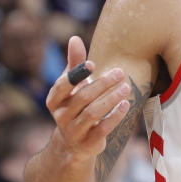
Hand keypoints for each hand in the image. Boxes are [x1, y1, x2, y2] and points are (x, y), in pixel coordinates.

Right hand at [44, 36, 130, 159]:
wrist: (75, 142)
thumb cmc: (76, 105)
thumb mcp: (74, 86)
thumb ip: (74, 63)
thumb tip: (74, 38)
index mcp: (54, 100)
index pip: (62, 86)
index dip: (76, 75)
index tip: (92, 64)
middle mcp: (60, 117)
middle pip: (82, 98)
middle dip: (102, 84)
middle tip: (120, 72)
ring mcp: (73, 131)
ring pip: (92, 113)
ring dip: (111, 99)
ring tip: (126, 87)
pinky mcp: (88, 143)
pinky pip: (102, 129)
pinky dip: (115, 116)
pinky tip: (126, 104)